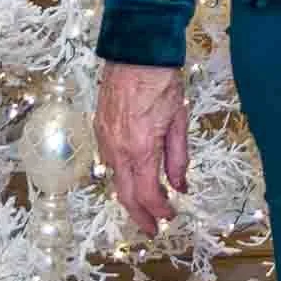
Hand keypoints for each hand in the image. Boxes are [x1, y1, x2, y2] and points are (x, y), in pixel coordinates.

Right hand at [94, 61, 189, 235]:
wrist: (135, 51)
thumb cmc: (161, 81)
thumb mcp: (179, 120)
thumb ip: (178, 157)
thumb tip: (180, 186)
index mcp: (140, 149)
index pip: (148, 194)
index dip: (159, 211)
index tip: (170, 217)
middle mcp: (118, 149)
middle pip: (126, 195)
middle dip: (140, 216)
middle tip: (152, 229)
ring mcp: (105, 140)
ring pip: (115, 180)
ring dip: (129, 198)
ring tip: (145, 208)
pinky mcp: (99, 129)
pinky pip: (109, 162)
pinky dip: (121, 177)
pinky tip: (132, 179)